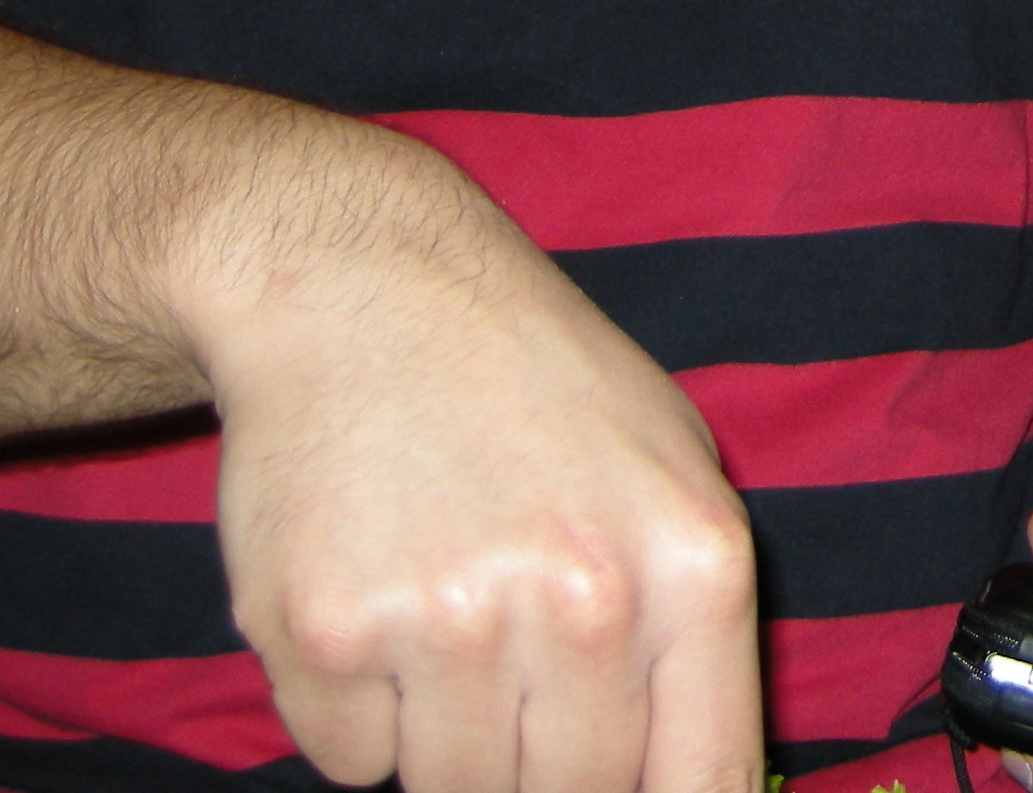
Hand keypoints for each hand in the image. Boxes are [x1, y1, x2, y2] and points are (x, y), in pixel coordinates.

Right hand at [194, 177, 763, 792]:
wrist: (366, 289)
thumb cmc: (538, 389)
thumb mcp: (673, 474)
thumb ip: (694, 639)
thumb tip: (694, 788)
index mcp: (694, 565)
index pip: (705, 782)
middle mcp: (585, 600)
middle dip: (541, 767)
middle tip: (512, 672)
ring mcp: (450, 621)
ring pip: (455, 791)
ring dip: (444, 738)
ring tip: (445, 610)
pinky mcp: (327, 634)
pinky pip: (349, 762)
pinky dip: (357, 714)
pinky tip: (373, 597)